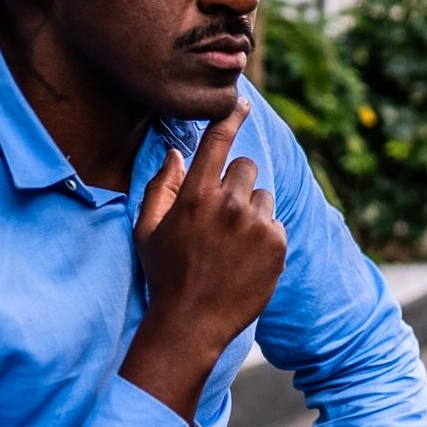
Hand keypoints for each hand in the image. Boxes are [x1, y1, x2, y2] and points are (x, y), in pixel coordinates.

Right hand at [121, 99, 286, 417]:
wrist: (192, 324)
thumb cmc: (164, 275)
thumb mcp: (148, 230)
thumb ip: (162, 186)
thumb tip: (178, 152)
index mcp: (195, 195)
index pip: (217, 143)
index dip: (230, 117)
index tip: (241, 102)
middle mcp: (228, 204)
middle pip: (246, 167)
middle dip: (236, 184)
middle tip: (219, 216)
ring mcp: (256, 224)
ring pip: (263, 197)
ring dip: (251, 211)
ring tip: (230, 244)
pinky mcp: (278, 244)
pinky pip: (275, 223)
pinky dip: (264, 235)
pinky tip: (244, 259)